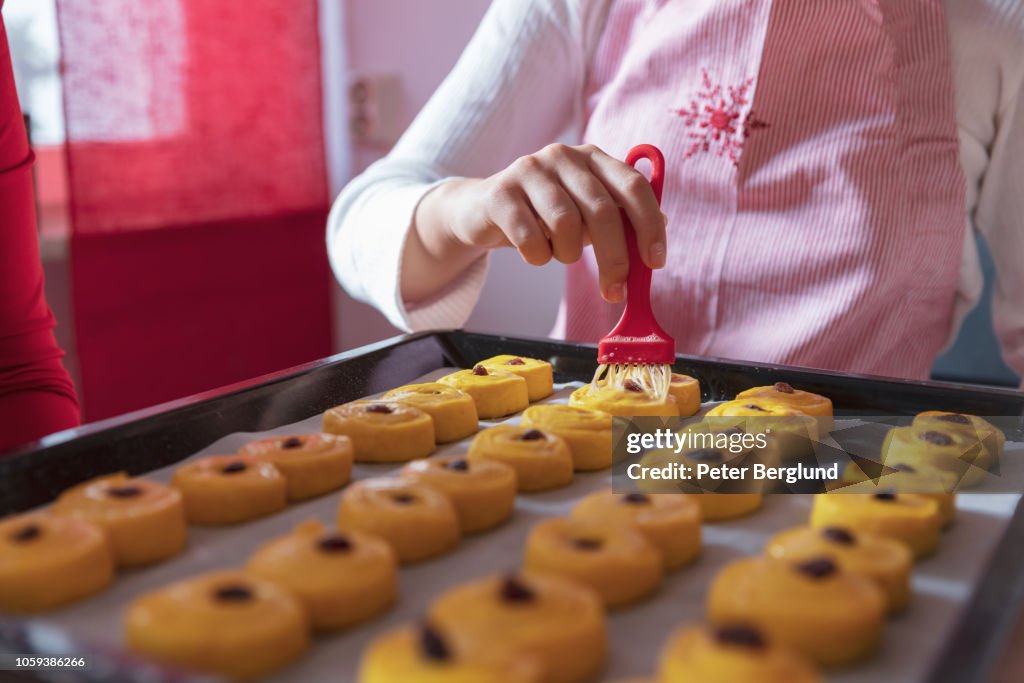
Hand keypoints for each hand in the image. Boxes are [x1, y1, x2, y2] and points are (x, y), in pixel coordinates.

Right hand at [417, 143, 666, 302]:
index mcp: (593, 158)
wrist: (482, 210)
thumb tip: (662, 227)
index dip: (649, 225)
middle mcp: (563, 156)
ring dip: (567, 254)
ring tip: (558, 253)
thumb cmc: (544, 215)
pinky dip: (537, 256)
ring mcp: (529, 170)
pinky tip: (533, 251)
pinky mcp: (500, 192)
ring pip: (565, 224)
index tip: (655, 262)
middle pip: (602, 211)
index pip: (633, 186)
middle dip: (614, 259)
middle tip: (615, 290)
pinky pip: (529, 238)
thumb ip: (621, 218)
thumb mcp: (586, 213)